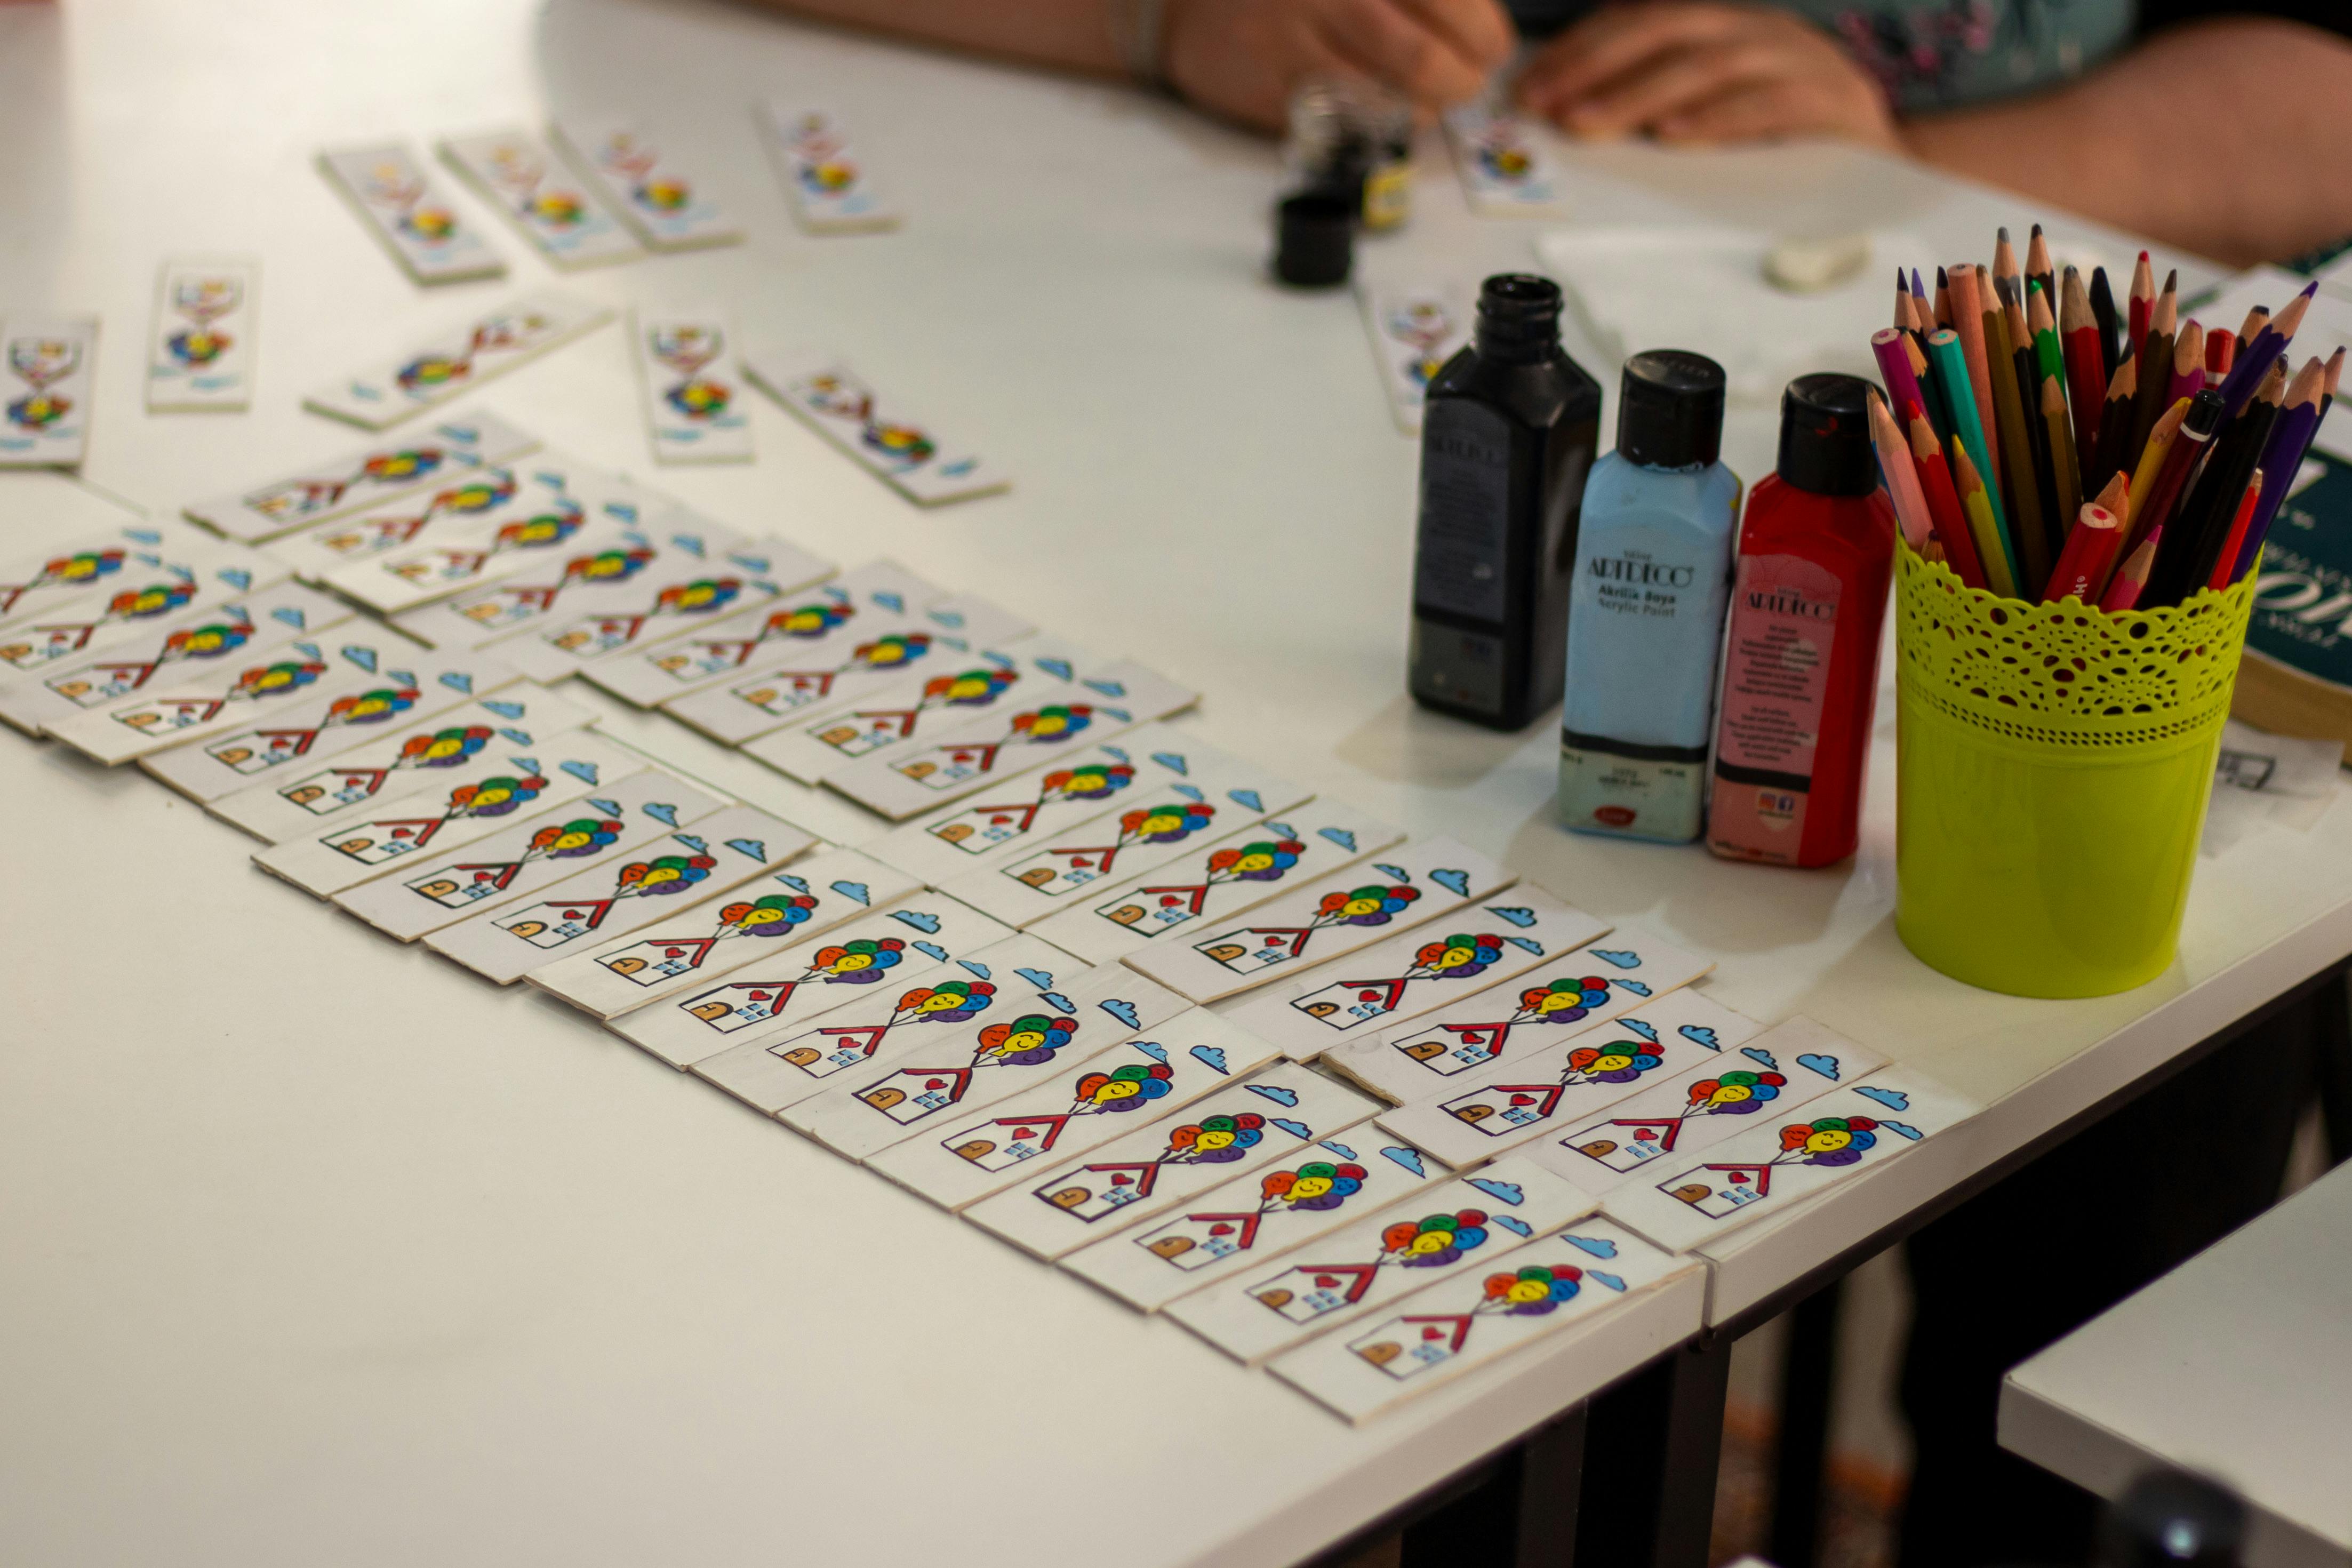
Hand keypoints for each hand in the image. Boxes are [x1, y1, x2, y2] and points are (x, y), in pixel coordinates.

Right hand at [1160, 0, 1514, 130]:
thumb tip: (1476, 28)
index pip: (1449, 0)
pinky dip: (1384, 122)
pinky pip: (1352, 117)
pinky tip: (1392, 112)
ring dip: (1430, 107)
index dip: (1485, 32)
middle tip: (1468, 83)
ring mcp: (1301, 40)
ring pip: (1393, 92)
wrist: (1189, 9)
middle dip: (1464, 79)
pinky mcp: (1276, 87)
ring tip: (1435, 101)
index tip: (1493, 48)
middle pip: (1426, 53)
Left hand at [1515, 2, 1899, 150]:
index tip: (1532, 84)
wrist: (1884, 150)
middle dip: (1597, 66)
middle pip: (1666, 31)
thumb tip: (1576, 110)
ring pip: (1707, 65)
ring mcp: (1794, 60)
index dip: (1581, 48)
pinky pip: (1766, 105)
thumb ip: (1658, 96)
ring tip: (1589, 124)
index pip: (1639, 20)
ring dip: (1640, 95)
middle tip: (1547, 104)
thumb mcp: (1718, 100)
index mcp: (1724, 24)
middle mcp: (1756, 30)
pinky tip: (1674, 136)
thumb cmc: (1787, 129)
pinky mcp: (1827, 102)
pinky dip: (1717, 119)